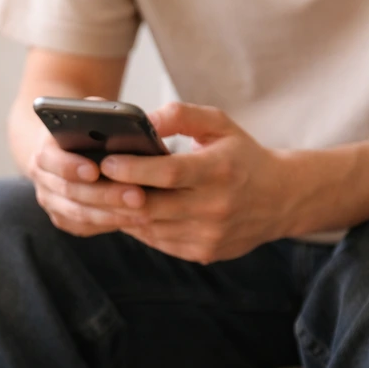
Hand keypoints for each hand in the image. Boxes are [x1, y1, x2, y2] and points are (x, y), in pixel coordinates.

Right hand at [27, 105, 151, 238]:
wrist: (67, 151)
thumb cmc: (86, 129)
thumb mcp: (93, 113)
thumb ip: (108, 112)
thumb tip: (140, 114)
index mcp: (46, 149)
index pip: (51, 159)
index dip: (71, 166)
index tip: (96, 170)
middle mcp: (42, 177)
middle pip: (70, 191)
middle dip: (105, 195)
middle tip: (138, 196)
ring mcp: (51, 201)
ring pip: (78, 213)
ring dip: (112, 214)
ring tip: (144, 211)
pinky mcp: (63, 218)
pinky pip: (84, 227)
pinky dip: (109, 224)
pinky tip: (135, 221)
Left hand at [101, 102, 290, 263]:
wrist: (281, 198)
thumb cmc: (242, 155)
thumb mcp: (219, 124)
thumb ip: (180, 115)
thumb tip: (141, 120)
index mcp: (219, 170)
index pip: (168, 173)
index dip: (132, 169)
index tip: (105, 162)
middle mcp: (216, 207)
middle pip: (151, 206)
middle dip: (113, 194)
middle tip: (87, 182)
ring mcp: (209, 234)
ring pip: (149, 227)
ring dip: (119, 213)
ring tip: (97, 195)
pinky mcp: (203, 252)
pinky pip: (157, 241)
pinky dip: (136, 226)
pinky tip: (122, 210)